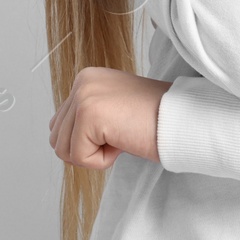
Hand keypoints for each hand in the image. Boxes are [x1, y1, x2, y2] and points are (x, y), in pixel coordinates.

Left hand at [49, 67, 172, 168]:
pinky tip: (123, 140)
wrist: (183, 120)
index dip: (89, 140)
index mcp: (87, 78)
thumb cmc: (156, 120)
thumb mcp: (114, 110)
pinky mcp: (89, 113)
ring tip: (122, 136)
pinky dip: (103, 160)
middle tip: (121, 134)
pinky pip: (79, 157)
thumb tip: (59, 137)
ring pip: (64, 150)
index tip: (119, 127)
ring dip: (95, 154)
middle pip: (57, 139)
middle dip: (88, 148)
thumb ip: (86, 117)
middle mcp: (82, 81)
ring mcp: (84, 95)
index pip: (60, 125)